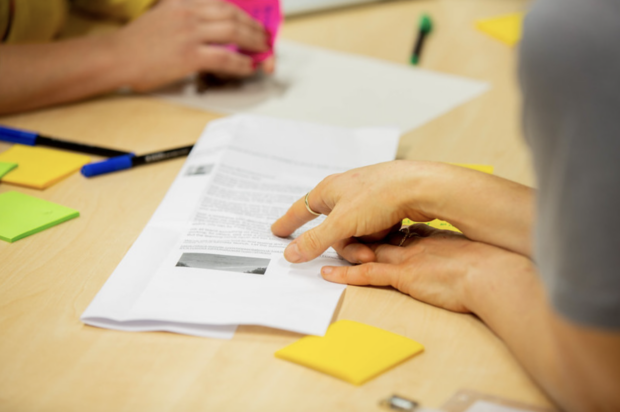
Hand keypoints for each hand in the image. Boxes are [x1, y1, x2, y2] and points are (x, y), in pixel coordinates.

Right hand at [114, 0, 270, 90]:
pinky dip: (241, 62)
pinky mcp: (189, 55)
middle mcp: (189, 13)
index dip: (243, 14)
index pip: (222, 4)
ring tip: (263, 50)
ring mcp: (190, 33)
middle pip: (232, 14)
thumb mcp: (163, 17)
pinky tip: (248, 66)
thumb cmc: (137, 43)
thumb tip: (211, 28)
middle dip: (254, 26)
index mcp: (183, 2)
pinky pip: (225, 57)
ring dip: (253, 41)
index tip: (254, 22)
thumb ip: (186, 17)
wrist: (117, 56)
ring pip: (234, 31)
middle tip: (265, 37)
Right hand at [271, 160, 445, 263]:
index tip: (276, 230)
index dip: (288, 222)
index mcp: (329, 190)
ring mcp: (366, 199)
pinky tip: (389, 233)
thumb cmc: (379, 196)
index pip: (301, 209)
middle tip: (361, 255)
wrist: (420, 187)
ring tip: (377, 247)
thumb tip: (289, 253)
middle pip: (333, 231)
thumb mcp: (342, 223)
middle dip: (346, 247)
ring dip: (363, 245)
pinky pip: (372, 230)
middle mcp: (346, 192)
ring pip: (353, 233)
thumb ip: (315, 240)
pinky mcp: (384, 206)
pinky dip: (378, 237)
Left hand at [321, 224, 530, 313]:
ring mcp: (406, 258)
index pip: (394, 233)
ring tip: (317, 251)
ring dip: (342, 251)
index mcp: (425, 238)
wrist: (494, 273)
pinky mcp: (403, 275)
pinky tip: (327, 273)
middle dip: (351, 236)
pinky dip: (346, 274)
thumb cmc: (486, 268)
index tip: (364, 228)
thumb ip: (448, 254)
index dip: (376, 230)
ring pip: (366, 253)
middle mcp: (411, 244)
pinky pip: (367, 274)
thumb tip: (445, 257)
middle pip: (374, 238)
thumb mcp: (463, 255)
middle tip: (330, 233)